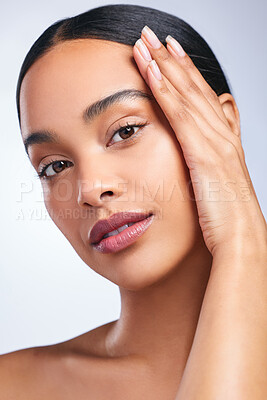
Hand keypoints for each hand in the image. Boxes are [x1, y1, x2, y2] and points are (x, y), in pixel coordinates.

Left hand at [133, 26, 265, 256]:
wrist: (240, 239)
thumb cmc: (225, 219)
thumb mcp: (214, 186)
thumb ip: (206, 165)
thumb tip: (193, 157)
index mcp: (222, 141)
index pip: (202, 98)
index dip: (186, 73)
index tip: (169, 52)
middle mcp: (221, 135)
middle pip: (194, 88)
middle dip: (173, 58)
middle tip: (154, 34)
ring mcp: (214, 142)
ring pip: (187, 95)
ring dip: (165, 66)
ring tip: (147, 41)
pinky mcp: (204, 154)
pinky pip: (180, 115)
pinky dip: (165, 91)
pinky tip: (150, 72)